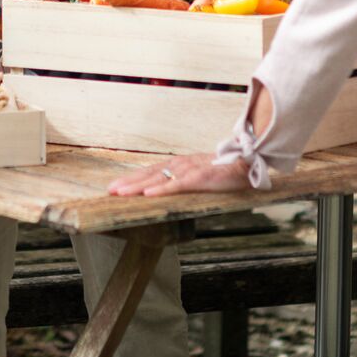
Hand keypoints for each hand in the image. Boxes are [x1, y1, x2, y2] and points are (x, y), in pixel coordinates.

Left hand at [108, 152, 251, 196]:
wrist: (246, 161)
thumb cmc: (222, 170)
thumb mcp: (198, 175)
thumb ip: (183, 180)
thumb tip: (166, 189)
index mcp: (178, 164)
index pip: (150, 171)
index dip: (131, 179)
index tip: (114, 186)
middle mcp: (179, 165)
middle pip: (148, 174)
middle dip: (128, 182)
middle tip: (110, 191)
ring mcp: (188, 171)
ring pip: (157, 179)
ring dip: (137, 186)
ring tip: (121, 193)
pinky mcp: (198, 178)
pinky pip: (176, 185)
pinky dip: (161, 190)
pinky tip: (148, 195)